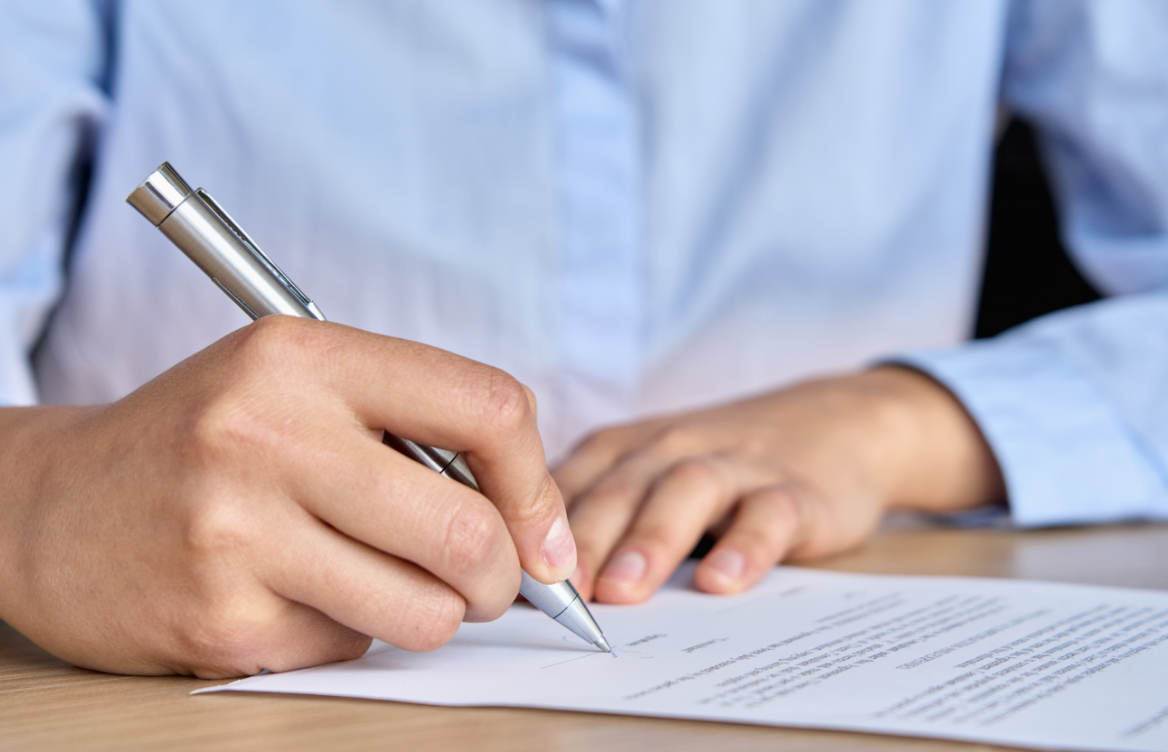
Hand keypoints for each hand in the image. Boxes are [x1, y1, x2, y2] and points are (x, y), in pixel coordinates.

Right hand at [0, 316, 573, 677]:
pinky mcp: (220, 620)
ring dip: (432, 614)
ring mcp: (238, 534)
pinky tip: (296, 598)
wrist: (50, 507)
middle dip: (503, 577)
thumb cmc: (204, 442)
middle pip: (468, 531)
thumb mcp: (296, 385)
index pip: (487, 407)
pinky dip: (349, 635)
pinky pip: (350, 650)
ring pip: (424, 612)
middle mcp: (268, 435)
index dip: (537, 483)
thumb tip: (535, 524)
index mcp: (302, 356)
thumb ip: (412, 427)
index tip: (542, 532)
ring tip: (387, 585)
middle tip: (487, 583)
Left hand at [555, 366, 1002, 603]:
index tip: (499, 578)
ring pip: (684, 493)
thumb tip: (523, 586)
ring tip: (621, 591)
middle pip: (617, 489)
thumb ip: (596, 515)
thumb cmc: (721, 462)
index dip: (528, 531)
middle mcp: (670, 448)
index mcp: (624, 449)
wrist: (837, 422)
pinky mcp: (793, 490)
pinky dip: (744, 546)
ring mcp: (734, 465)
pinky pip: (766, 514)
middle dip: (581, 542)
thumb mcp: (650, 474)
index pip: (566, 487)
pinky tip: (723, 581)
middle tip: (554, 594)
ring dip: (649, 541)